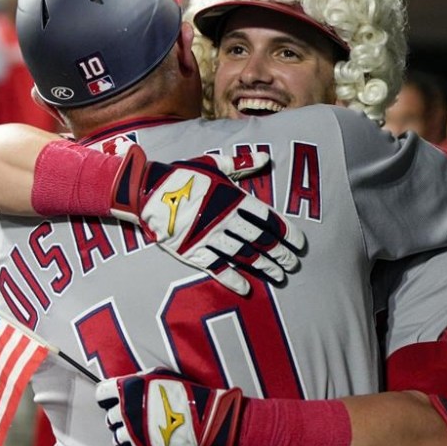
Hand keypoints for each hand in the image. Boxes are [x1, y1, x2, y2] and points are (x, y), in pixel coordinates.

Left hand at [95, 368, 243, 445]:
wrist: (203, 418)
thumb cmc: (183, 392)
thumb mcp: (158, 375)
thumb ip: (137, 380)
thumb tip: (124, 385)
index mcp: (127, 390)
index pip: (101, 392)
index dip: (106, 396)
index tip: (111, 399)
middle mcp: (124, 412)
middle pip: (109, 417)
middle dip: (118, 416)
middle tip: (131, 416)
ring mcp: (132, 434)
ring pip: (117, 437)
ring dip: (125, 434)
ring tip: (139, 431)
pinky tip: (146, 442)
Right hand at [109, 144, 304, 294]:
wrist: (147, 190)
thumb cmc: (183, 175)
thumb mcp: (214, 164)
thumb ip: (241, 164)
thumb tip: (265, 157)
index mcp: (232, 198)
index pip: (267, 219)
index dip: (286, 232)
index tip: (300, 244)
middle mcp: (225, 219)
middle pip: (260, 240)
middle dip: (280, 254)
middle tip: (293, 265)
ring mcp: (209, 237)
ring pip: (243, 256)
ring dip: (263, 267)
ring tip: (279, 276)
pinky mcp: (192, 251)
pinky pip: (217, 268)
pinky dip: (232, 278)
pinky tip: (246, 288)